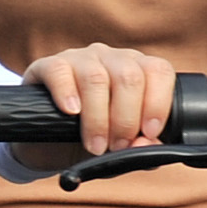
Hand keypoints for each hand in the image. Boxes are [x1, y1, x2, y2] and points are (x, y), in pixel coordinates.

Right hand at [22, 44, 175, 158]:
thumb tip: (147, 145)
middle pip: (128, 76)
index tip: (148, 132)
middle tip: (116, 146)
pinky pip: (59, 71)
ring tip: (95, 145)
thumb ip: (140, 148)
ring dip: (98, 118)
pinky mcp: (48, 65)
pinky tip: (71, 112)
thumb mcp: (120, 148)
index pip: (158, 71)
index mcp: (138, 71)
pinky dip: (66, 94)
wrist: (48, 143)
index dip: (157, 103)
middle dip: (125, 118)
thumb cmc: (92, 140)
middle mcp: (112, 58)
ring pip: (96, 78)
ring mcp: (80, 58)